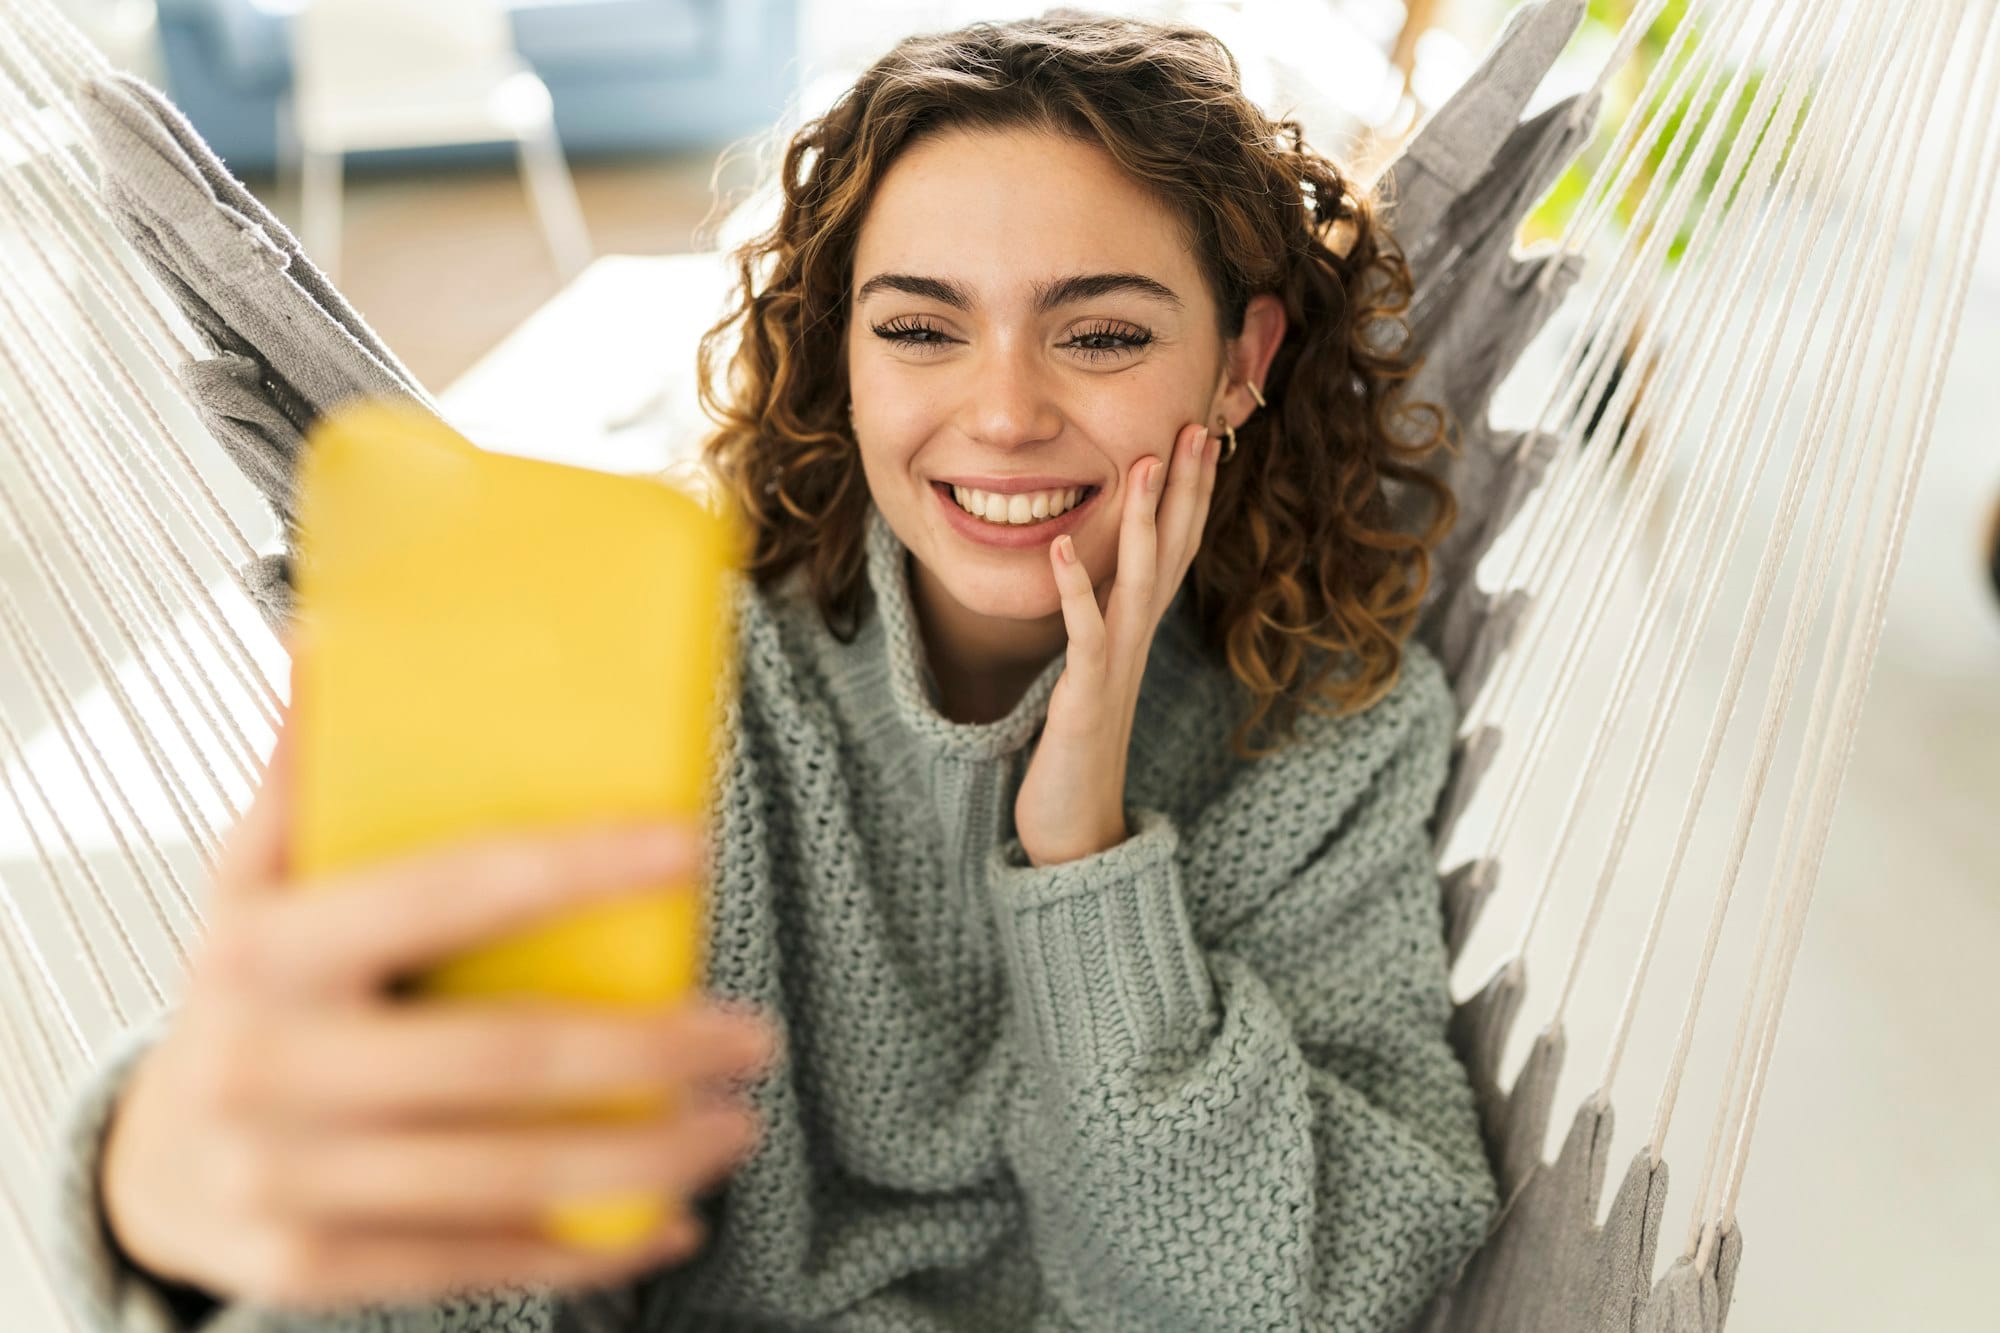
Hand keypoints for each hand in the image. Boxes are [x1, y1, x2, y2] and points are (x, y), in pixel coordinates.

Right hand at [100, 659, 782, 1313]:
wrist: (152, 1161)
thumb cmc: (248, 993)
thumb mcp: (253, 881)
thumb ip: (303, 778)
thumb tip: (328, 641)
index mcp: (267, 947)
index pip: (449, 891)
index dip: (579, 867)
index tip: (693, 846)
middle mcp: (269, 1064)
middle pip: (502, 1058)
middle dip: (652, 1051)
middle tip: (753, 1037)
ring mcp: (285, 1178)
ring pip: (505, 1175)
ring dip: (648, 1157)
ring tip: (737, 1126)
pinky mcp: (308, 1265)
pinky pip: (471, 1262)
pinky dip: (585, 1251)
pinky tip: (666, 1226)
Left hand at [1014, 421, 1217, 865]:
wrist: (1076, 830)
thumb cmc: (1076, 752)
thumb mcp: (1093, 673)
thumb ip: (1100, 624)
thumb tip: (1096, 577)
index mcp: (1139, 633)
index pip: (1177, 549)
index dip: (1190, 492)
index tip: (1200, 433)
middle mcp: (1138, 642)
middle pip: (1174, 553)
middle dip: (1184, 489)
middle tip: (1197, 426)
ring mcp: (1115, 669)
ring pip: (1140, 583)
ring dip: (1143, 522)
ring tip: (1139, 462)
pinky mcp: (1084, 697)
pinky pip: (1084, 635)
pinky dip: (1074, 591)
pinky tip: (1061, 549)